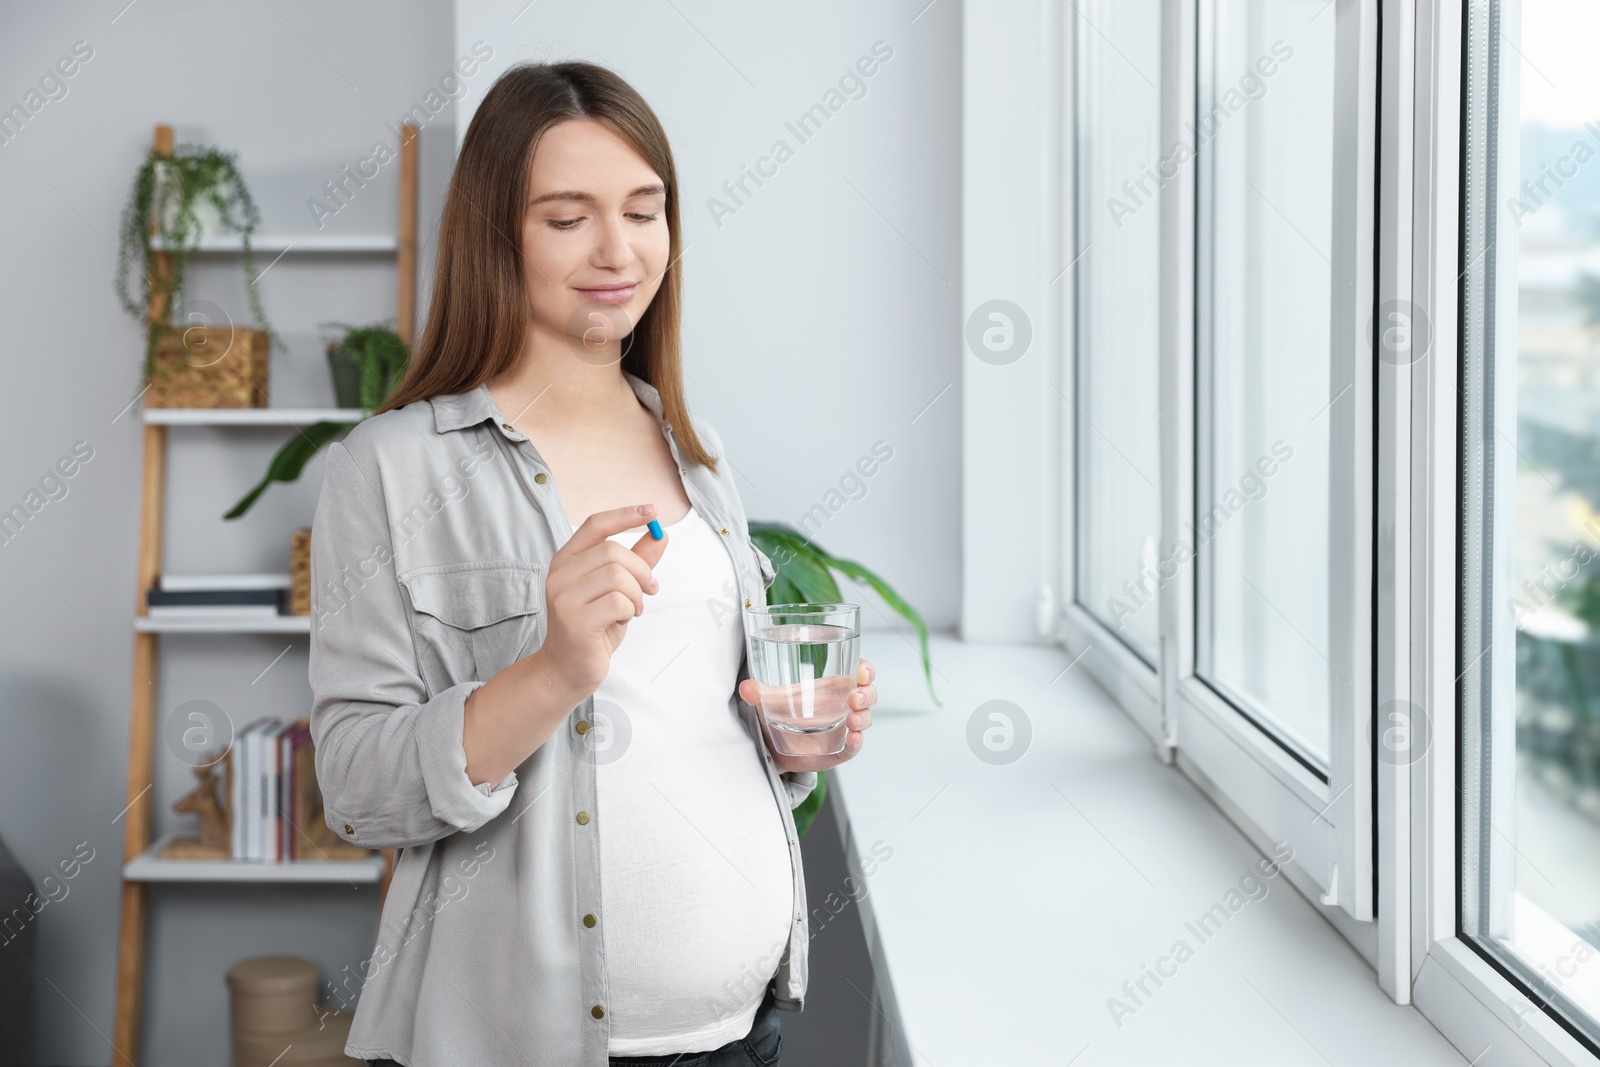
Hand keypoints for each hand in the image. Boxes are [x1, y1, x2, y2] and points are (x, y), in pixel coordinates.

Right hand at [534, 503, 666, 695]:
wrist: (567, 668)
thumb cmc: (593, 626)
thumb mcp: (617, 589)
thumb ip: (637, 561)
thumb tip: (662, 535)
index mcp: (566, 560)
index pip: (595, 525)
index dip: (625, 515)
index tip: (652, 511)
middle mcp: (559, 574)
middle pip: (613, 551)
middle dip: (641, 570)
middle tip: (650, 589)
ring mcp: (563, 597)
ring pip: (618, 576)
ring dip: (636, 594)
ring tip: (633, 609)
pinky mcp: (574, 620)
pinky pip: (618, 602)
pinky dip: (630, 611)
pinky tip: (623, 621)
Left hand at [738, 657, 875, 772]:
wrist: (773, 746)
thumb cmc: (780, 713)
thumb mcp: (768, 699)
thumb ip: (757, 692)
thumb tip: (746, 688)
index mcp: (832, 685)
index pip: (859, 671)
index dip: (866, 669)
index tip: (863, 670)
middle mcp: (842, 704)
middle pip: (867, 694)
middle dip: (866, 694)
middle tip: (854, 697)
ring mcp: (843, 728)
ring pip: (865, 719)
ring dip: (864, 718)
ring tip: (852, 720)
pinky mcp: (838, 749)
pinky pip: (854, 747)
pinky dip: (857, 743)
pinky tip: (853, 738)